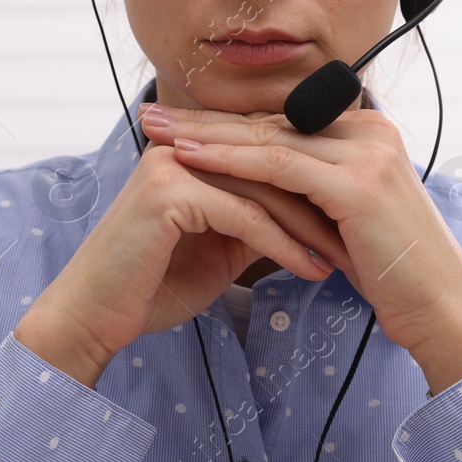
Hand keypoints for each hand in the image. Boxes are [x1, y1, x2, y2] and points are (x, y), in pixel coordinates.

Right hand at [14, 121, 349, 388]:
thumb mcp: (217, 245)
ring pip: (264, 188)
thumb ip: (253, 219)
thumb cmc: (151, 284)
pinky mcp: (169, 192)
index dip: (314, 188)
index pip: (268, 157)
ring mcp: (173, 164)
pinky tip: (313, 269)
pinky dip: (284, 245)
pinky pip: (245, 216)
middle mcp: (181, 146)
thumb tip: (307, 214)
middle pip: (272, 167)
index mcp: (192, 150)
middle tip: (367, 237)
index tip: (358, 221)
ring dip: (312, 227)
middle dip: (322, 204)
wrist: (93, 316)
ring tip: (347, 259)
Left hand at [139, 100, 461, 391]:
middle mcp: (370, 130)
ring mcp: (366, 152)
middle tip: (149, 115)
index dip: (224, 123)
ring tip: (154, 133)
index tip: (174, 122)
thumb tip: (259, 186)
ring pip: (267, 139)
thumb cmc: (394, 274)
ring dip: (204, 135)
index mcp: (367, 132)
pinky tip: (191, 158)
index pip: (280, 123)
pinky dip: (230, 161)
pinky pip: (278, 167)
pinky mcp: (358, 183)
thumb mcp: (346, 219)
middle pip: (268, 123)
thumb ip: (312, 192)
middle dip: (203, 120)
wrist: (443, 309)